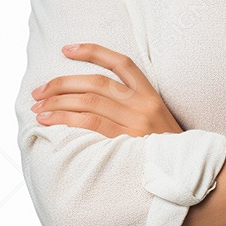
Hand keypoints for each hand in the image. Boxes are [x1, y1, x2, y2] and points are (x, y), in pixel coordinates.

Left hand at [30, 43, 184, 138]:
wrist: (187, 175)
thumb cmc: (164, 150)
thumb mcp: (156, 120)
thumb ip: (131, 107)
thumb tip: (89, 100)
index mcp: (151, 95)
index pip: (121, 63)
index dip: (93, 52)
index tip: (66, 50)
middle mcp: (143, 104)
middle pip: (95, 83)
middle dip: (61, 84)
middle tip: (38, 92)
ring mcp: (135, 122)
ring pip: (88, 102)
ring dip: (58, 103)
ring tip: (38, 108)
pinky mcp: (126, 141)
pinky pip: (90, 124)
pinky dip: (66, 120)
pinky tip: (49, 122)